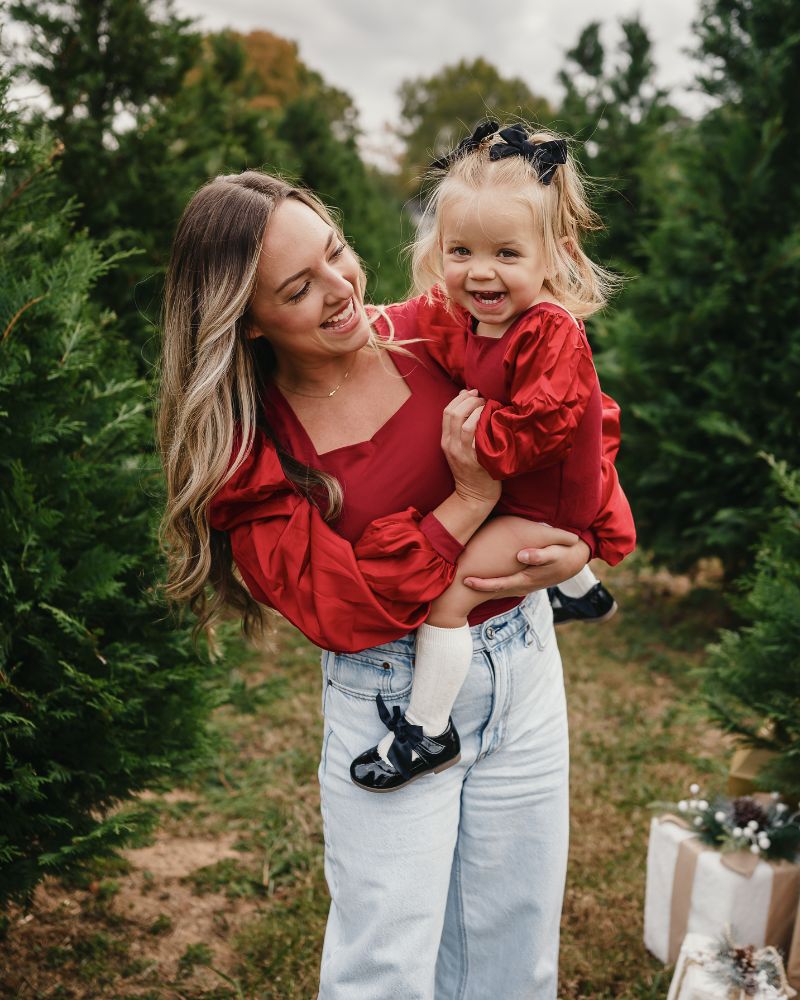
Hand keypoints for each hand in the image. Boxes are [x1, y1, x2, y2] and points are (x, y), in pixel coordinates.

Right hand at [441, 389, 499, 506]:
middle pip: (455, 414)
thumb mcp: (457, 448)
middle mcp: (452, 446)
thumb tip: (466, 397)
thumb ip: (459, 427)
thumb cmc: (470, 469)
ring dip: (479, 411)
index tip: (472, 392)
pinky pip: (480, 438)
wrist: (474, 496)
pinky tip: (494, 420)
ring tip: (488, 407)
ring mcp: (464, 454)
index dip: (460, 398)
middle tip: (482, 398)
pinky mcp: (477, 461)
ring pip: (467, 425)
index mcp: (445, 441)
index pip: (447, 412)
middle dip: (470, 400)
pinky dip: (487, 425)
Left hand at [464, 540, 590, 594]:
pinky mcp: (521, 582)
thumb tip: (521, 556)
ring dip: (480, 590)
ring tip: (460, 586)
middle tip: (454, 585)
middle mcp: (521, 586)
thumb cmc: (563, 554)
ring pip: (497, 591)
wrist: (574, 561)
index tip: (466, 580)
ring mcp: (521, 586)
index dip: (482, 584)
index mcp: (526, 579)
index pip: (499, 585)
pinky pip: (502, 587)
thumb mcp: (555, 552)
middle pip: (494, 591)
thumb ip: (540, 555)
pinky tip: (478, 583)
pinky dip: (489, 587)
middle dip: (474, 590)